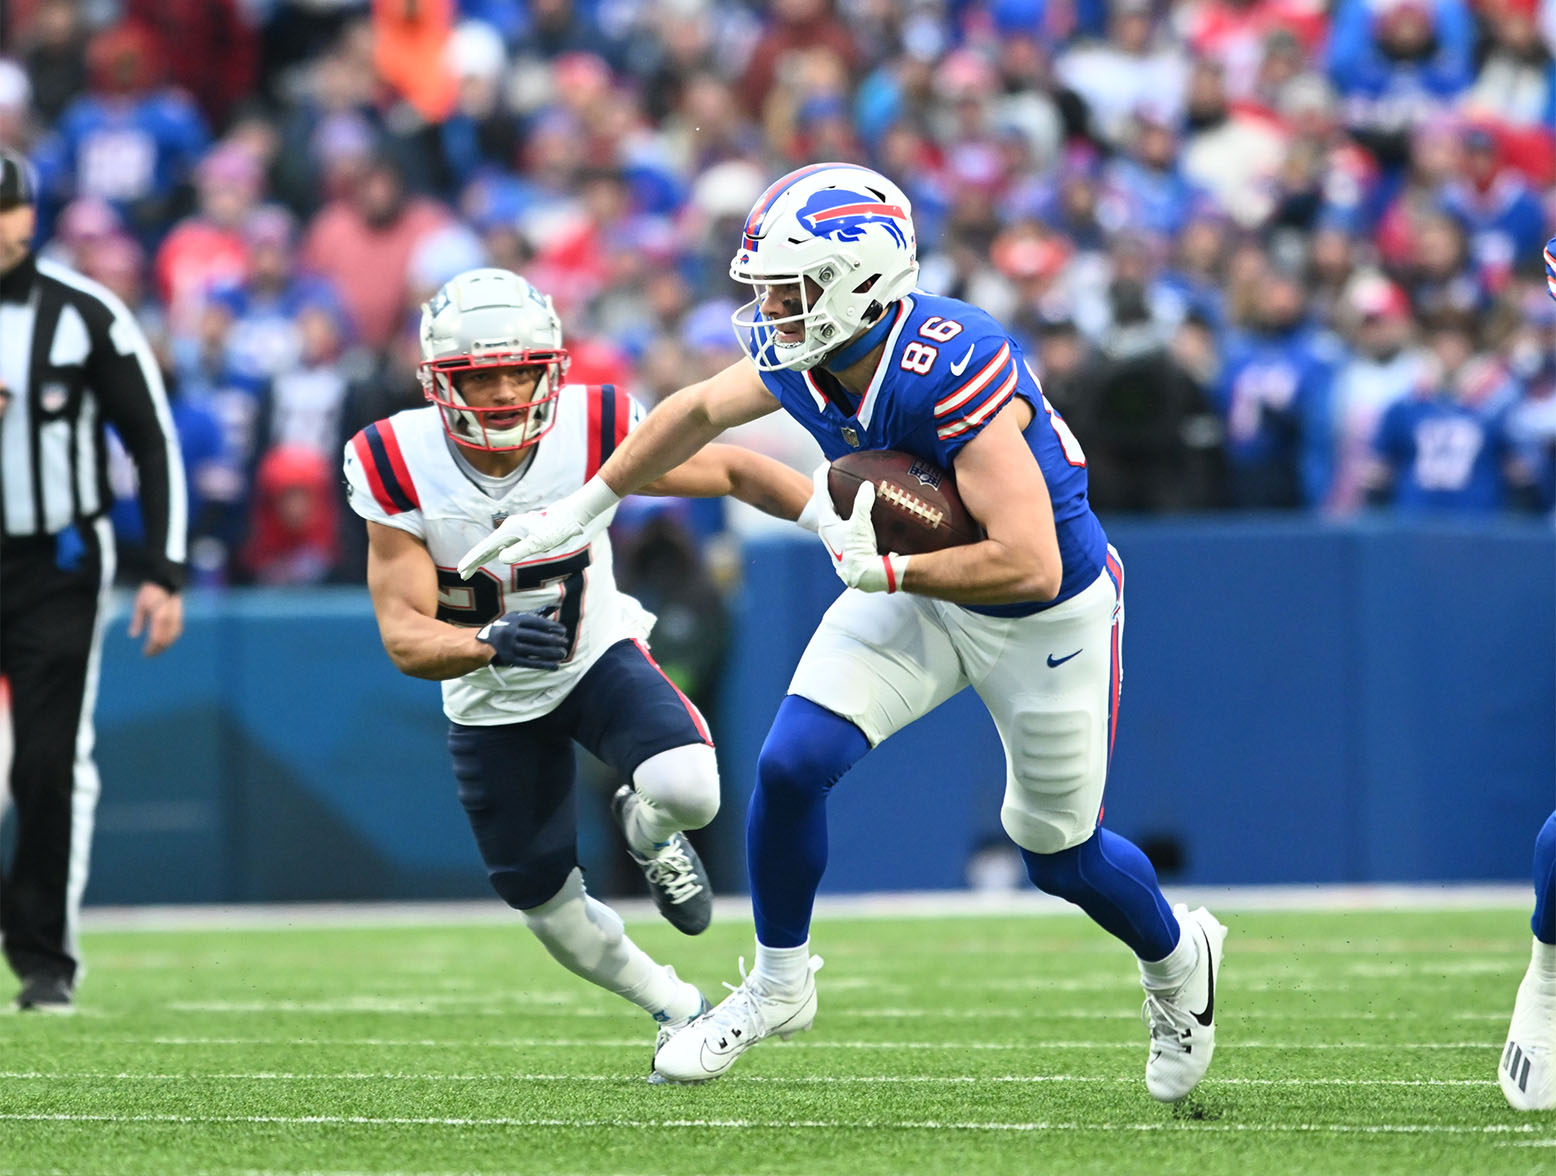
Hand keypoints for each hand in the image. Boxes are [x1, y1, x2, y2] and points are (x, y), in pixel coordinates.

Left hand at [128, 582, 182, 656]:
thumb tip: (133, 636)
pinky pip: (177, 632)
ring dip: (165, 645)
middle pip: (165, 640)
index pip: (156, 639)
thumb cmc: (149, 592)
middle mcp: (170, 620)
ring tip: (157, 649)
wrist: (165, 581)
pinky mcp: (180, 616)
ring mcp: (177, 618)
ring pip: (173, 637)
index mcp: (159, 618)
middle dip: (158, 649)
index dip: (151, 648)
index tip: (145, 653)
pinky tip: (166, 641)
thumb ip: (137, 621)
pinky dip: (171, 639)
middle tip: (150, 654)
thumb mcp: (139, 605)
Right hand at [457, 478, 618, 577]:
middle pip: (486, 547)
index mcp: (510, 531)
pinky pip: (503, 546)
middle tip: (462, 575)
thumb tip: (500, 558)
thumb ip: (519, 551)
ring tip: (471, 569)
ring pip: (494, 547)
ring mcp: (516, 530)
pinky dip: (494, 553)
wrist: (571, 515)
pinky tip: (492, 558)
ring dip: (482, 558)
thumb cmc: (557, 528)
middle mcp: (510, 529)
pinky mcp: (523, 533)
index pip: (486, 548)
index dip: (473, 560)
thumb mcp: (539, 542)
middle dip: (473, 561)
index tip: (462, 570)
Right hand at [475, 609, 569, 669]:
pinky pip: (530, 663)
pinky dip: (544, 665)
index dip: (552, 627)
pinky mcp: (511, 660)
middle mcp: (512, 632)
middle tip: (565, 642)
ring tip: (563, 654)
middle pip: (537, 637)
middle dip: (553, 640)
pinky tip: (555, 666)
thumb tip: (555, 607)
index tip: (563, 631)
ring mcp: (511, 647)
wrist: (485, 643)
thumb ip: (535, 614)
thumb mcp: (516, 617)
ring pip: (535, 650)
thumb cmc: (507, 627)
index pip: (537, 623)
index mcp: (515, 620)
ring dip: (551, 653)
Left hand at [810, 465, 908, 593]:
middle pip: (824, 503)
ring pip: (833, 515)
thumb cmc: (860, 551)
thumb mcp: (861, 524)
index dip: (822, 475)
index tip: (827, 463)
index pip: (820, 492)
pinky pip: (843, 525)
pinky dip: (848, 515)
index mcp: (826, 522)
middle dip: (829, 488)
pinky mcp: (844, 546)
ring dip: (838, 503)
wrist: (865, 576)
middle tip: (835, 475)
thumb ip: (863, 503)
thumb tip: (867, 486)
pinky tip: (860, 516)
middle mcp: (826, 531)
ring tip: (846, 494)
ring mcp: (834, 540)